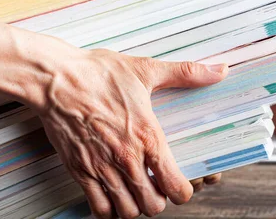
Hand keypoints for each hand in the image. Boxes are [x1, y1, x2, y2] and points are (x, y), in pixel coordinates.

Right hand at [34, 48, 227, 218]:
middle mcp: (126, 158)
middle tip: (157, 186)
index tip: (180, 183)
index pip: (175, 186)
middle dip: (159, 199)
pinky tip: (112, 192)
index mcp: (148, 136)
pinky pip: (98, 209)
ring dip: (135, 205)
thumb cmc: (99, 73)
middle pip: (153, 206)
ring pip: (127, 212)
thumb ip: (186, 74)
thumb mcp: (146, 70)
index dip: (183, 191)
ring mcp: (102, 168)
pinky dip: (108, 208)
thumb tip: (219, 71)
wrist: (55, 78)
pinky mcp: (79, 171)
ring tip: (136, 190)